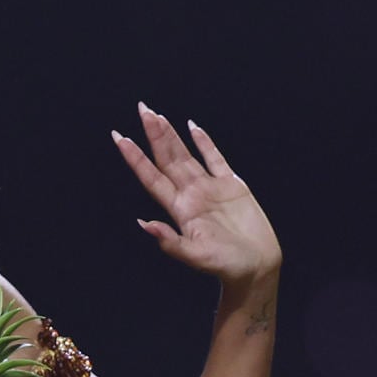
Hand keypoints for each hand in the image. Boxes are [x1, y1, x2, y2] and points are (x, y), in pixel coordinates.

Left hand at [112, 103, 280, 286]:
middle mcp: (190, 195)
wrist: (257, 268)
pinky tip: (192, 127)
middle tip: (142, 109)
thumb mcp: (196, 257)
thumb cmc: (227, 266)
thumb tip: (144, 224)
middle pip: (166, 159)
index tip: (119, 137)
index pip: (151, 177)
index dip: (135, 157)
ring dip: (171, 136)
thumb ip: (171, 242)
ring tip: (157, 115)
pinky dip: (205, 142)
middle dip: (154, 134)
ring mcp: (210, 188)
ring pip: (186, 155)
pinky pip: (215, 158)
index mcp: (179, 209)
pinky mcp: (232, 185)